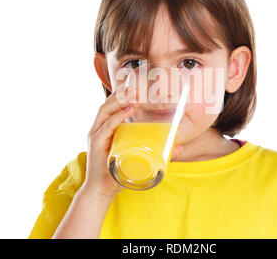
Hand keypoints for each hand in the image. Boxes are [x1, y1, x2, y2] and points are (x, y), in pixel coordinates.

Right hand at [84, 81, 183, 198]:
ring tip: (136, 95)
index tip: (138, 86)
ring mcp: (96, 135)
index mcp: (106, 128)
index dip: (123, 94)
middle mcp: (99, 129)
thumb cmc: (118, 173)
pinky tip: (128, 111)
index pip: (112, 106)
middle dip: (123, 93)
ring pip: (105, 111)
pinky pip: (107, 127)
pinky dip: (117, 117)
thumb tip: (180, 146)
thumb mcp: (138, 156)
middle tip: (140, 87)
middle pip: (108, 104)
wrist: (103, 191)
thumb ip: (157, 150)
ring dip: (120, 101)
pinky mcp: (96, 145)